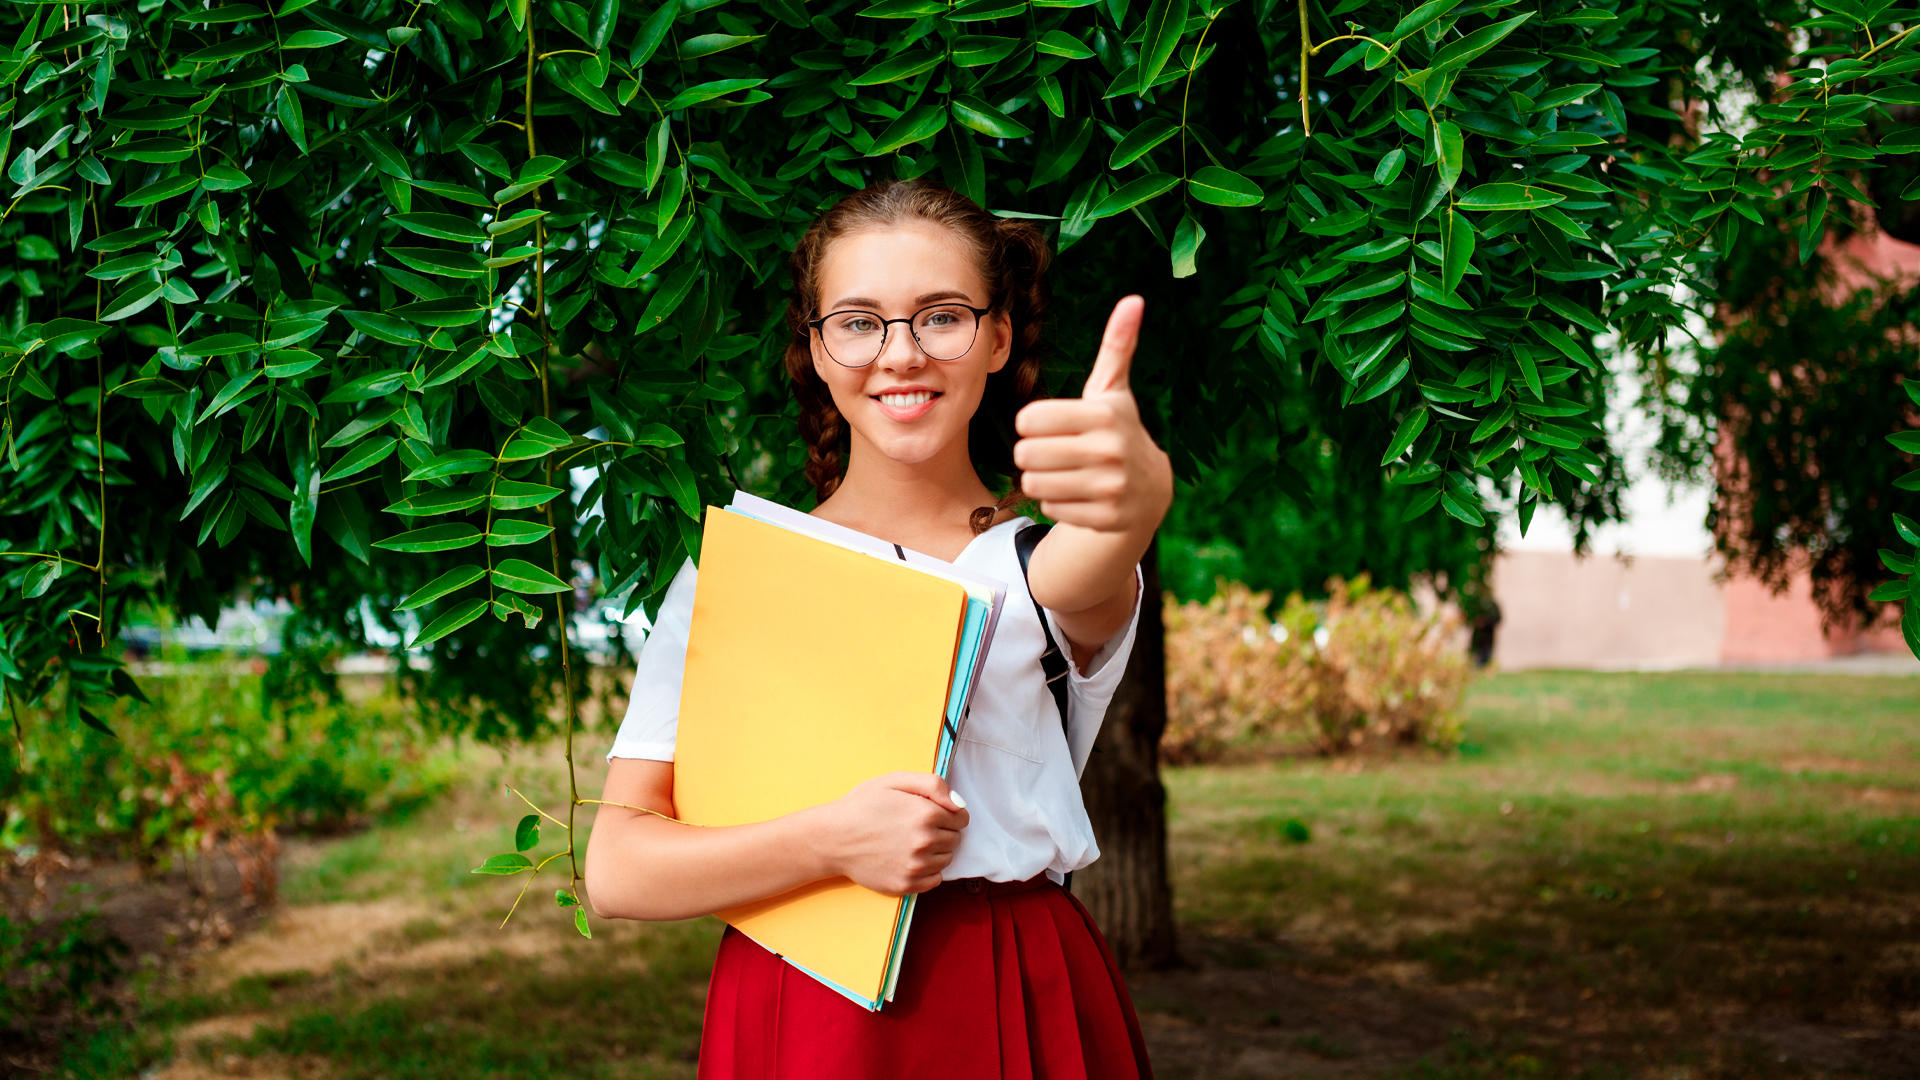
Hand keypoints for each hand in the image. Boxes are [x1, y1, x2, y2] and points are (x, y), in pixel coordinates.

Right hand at [818, 771, 968, 896]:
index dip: (950, 814)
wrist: (833, 838)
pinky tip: (909, 859)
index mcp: (926, 814)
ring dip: (936, 851)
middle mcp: (925, 842)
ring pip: (947, 860)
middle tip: (917, 827)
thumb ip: (933, 785)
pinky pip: (935, 879)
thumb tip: (960, 804)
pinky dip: (928, 870)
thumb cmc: (862, 806)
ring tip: (910, 842)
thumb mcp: (895, 781)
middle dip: (943, 831)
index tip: (934, 813)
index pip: (962, 819)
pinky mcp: (906, 885)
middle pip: (955, 840)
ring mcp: (916, 867)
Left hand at [1012, 296, 1172, 533]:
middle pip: (1027, 453)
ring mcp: (1110, 488)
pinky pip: (1050, 507)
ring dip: (1040, 478)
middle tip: (1052, 452)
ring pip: (1034, 483)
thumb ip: (1117, 346)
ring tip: (1063, 472)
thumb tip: (1134, 299)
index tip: (1050, 425)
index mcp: (1104, 415)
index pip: (1028, 420)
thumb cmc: (1117, 431)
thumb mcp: (1113, 391)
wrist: (1149, 491)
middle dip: (1031, 453)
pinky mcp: (1106, 518)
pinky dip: (1055, 501)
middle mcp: (1110, 451)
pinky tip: (1076, 493)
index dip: (1031, 423)